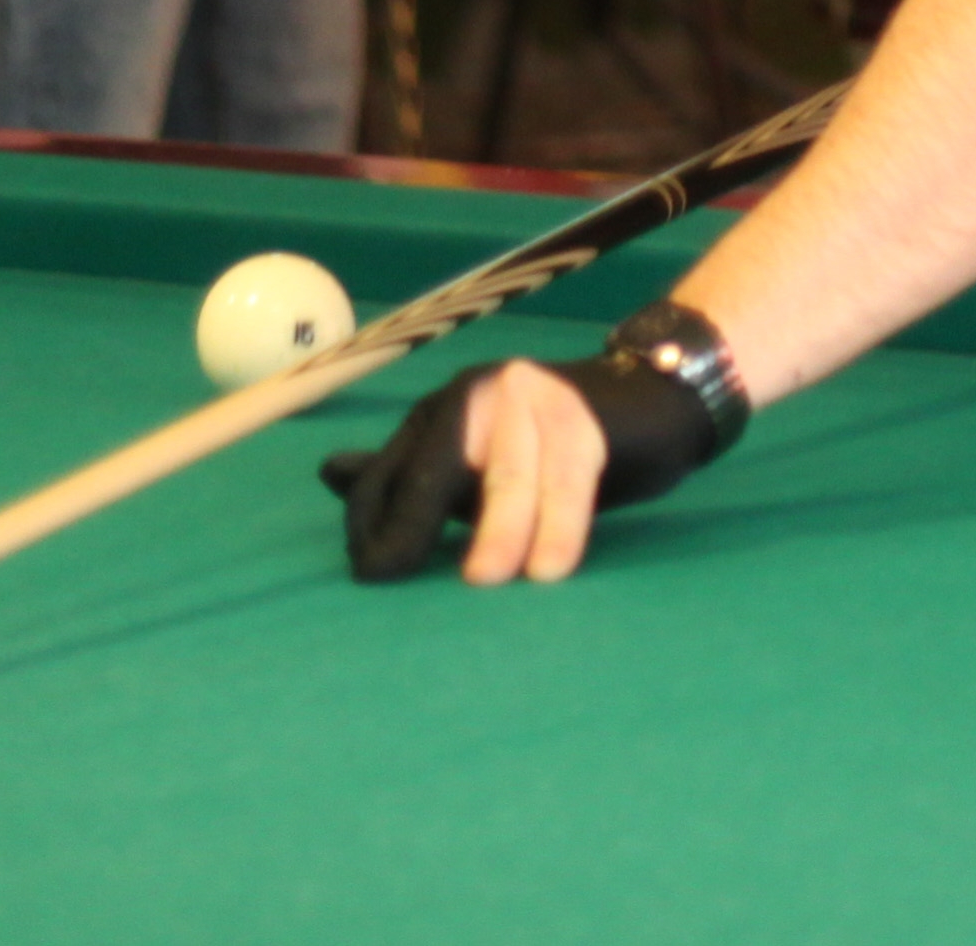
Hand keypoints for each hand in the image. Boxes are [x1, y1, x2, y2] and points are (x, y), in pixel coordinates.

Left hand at [319, 352, 721, 585]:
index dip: (374, 525)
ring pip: (506, 474)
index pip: (387, 475)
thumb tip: (330, 474)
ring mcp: (528, 397)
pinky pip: (566, 478)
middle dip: (421, 524)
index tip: (373, 577)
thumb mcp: (475, 466)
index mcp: (439, 413)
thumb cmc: (547, 448)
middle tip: (416, 580)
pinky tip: (551, 567)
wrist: (645, 399)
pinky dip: (559, 526)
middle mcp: (473, 394)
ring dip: (502, 532)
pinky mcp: (581, 413)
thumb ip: (412, 477)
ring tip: (496, 581)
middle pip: (436, 467)